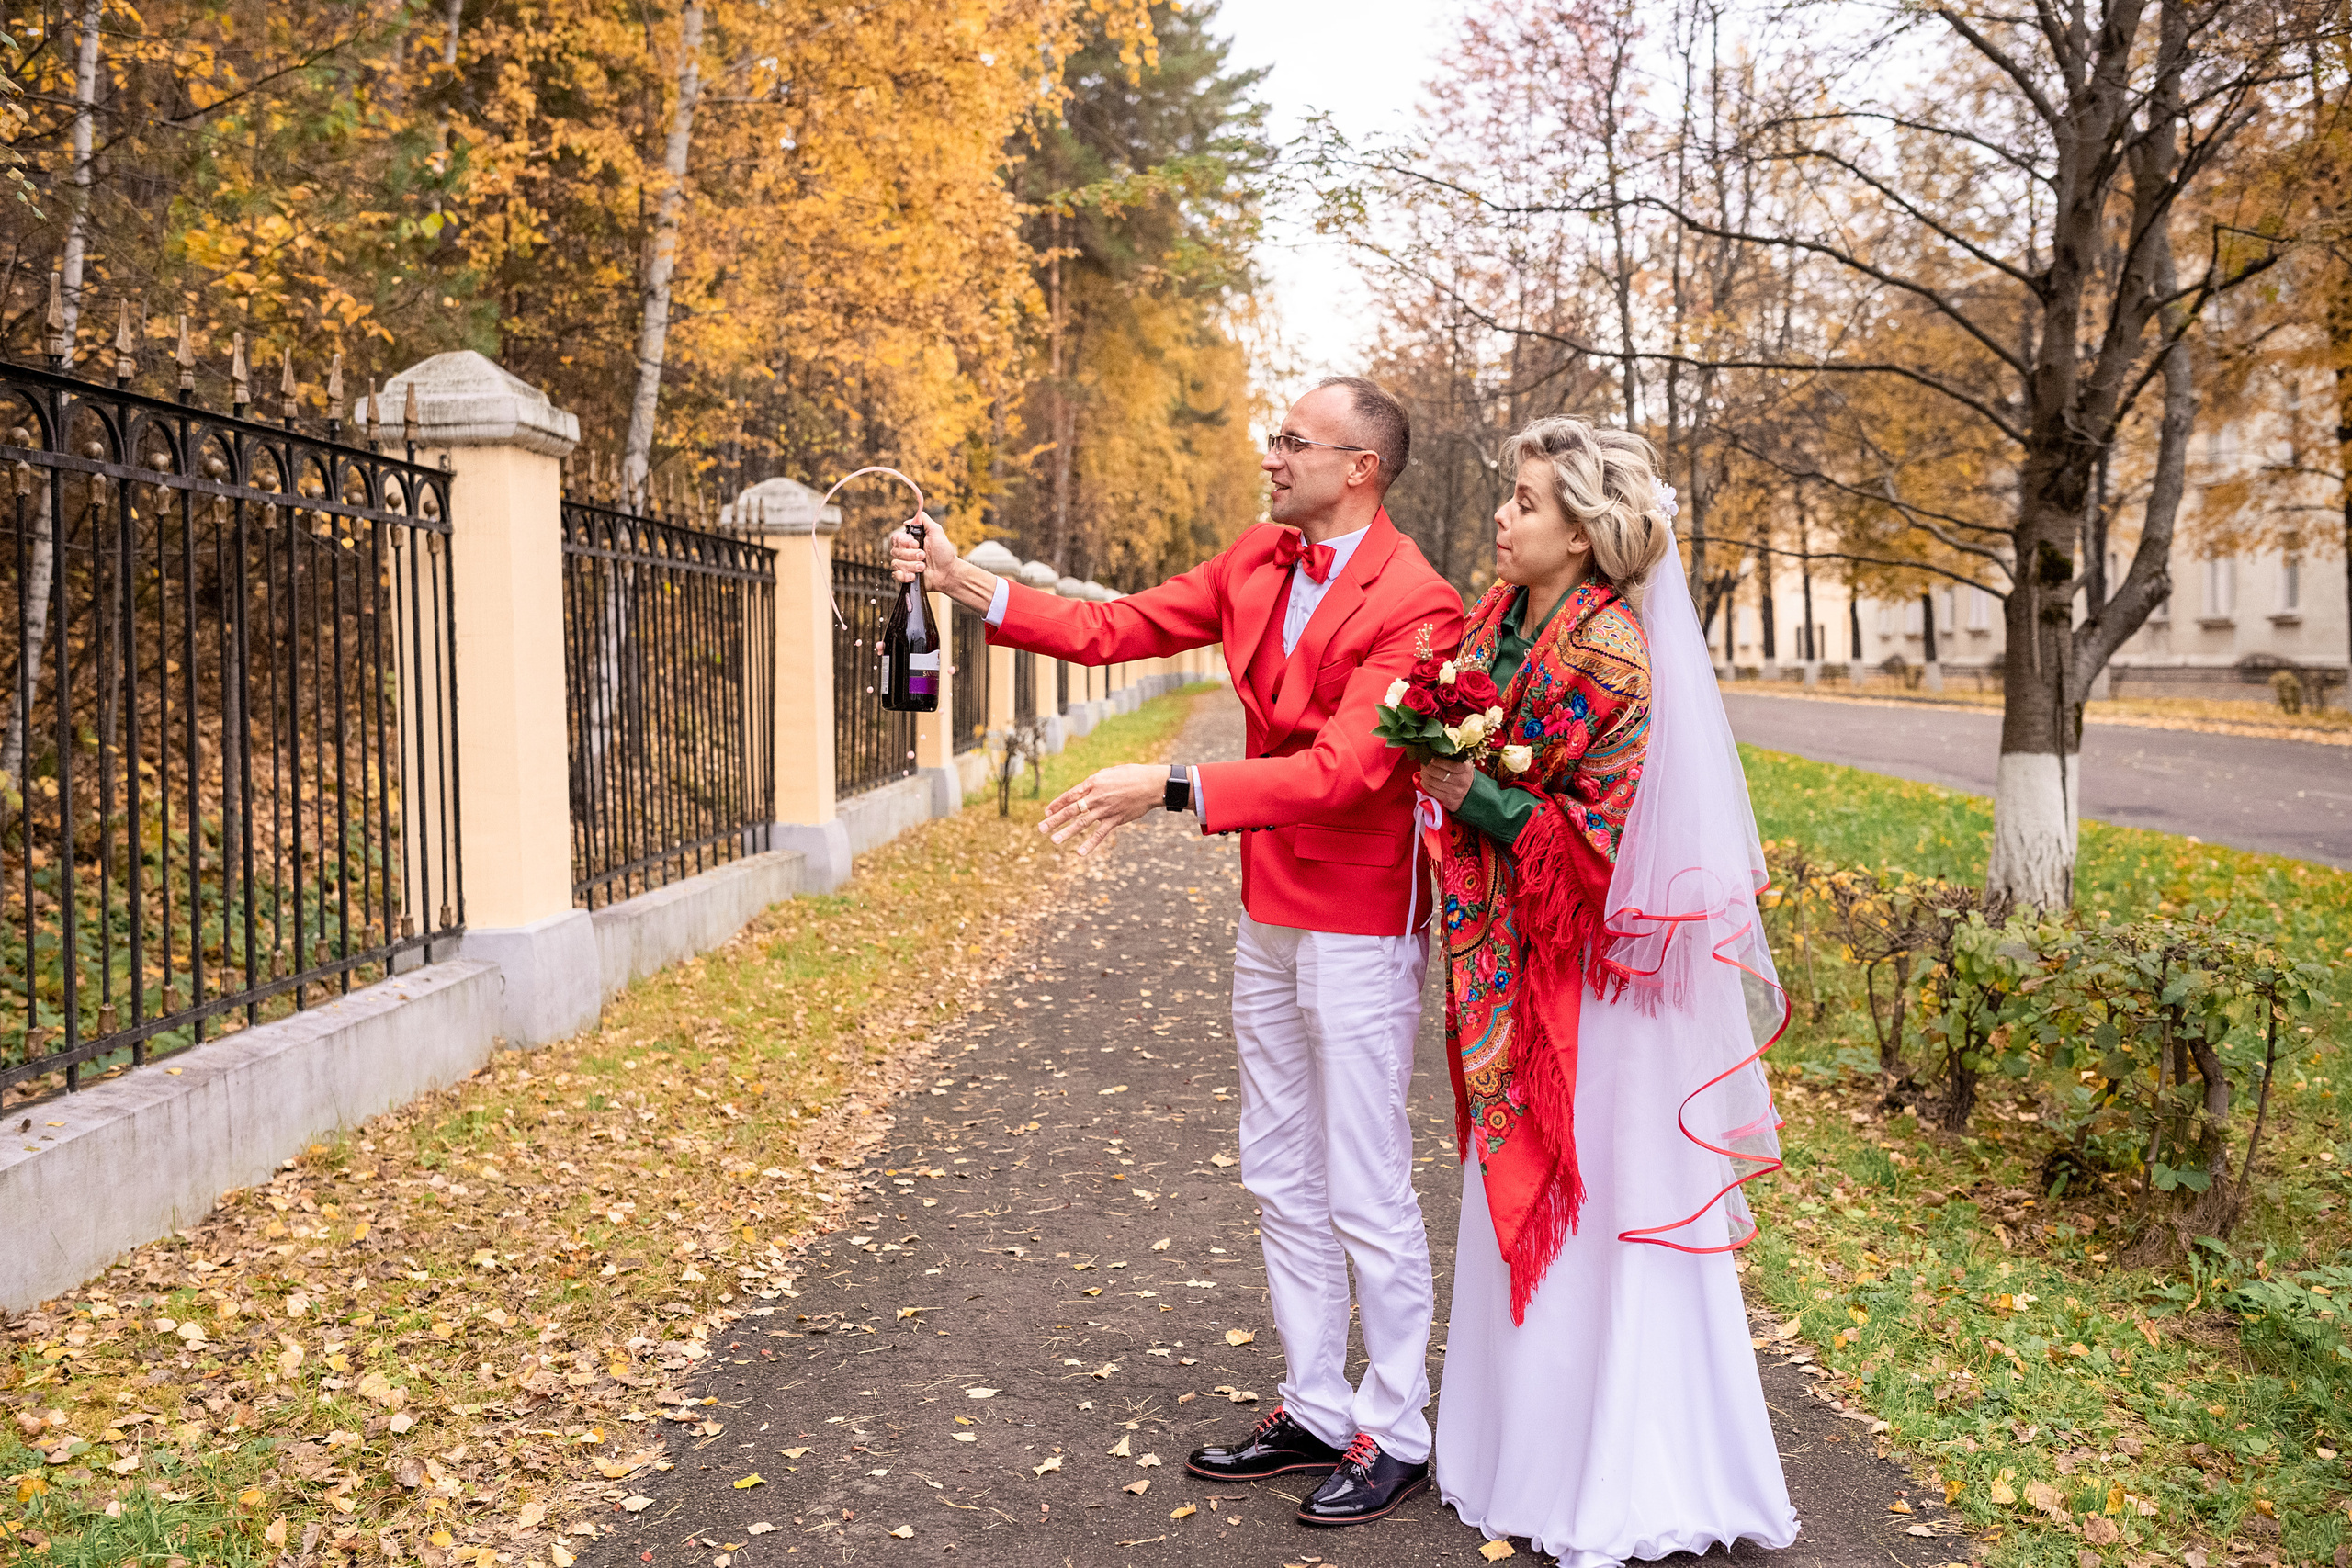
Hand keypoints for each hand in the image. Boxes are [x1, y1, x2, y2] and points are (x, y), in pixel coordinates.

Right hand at [888, 514, 962, 583]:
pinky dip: (904, 575)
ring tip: (923, 567)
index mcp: (910, 541)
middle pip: (895, 551)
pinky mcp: (906, 576)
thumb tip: (907, 521)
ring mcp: (905, 565)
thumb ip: (923, 520)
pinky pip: (895, 575)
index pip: (896, 538)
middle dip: (910, 554)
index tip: (916, 544)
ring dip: (911, 565)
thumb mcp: (936, 531)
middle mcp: (906, 552)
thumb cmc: (944, 553)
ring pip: (895, 563)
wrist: (948, 572)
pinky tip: (914, 576)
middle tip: (923, 555)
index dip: (904, 542)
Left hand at [1039, 763, 1167, 855]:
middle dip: (1055, 819)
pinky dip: (1090, 844)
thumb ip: (1094, 783)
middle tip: (1041, 828)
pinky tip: (1080, 852)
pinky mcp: (1115, 820)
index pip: (1070, 795)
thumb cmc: (1131, 775)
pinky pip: (1100, 834)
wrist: (1151, 784)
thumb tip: (1083, 790)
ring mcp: (1105, 810)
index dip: (1057, 804)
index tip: (1046, 811)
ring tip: (1054, 840)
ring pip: (1082, 823)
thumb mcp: (1109, 774)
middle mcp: (1096, 797)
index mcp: (1093, 783)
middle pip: (1071, 810)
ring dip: (1067, 832)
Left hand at [1419, 756, 1473, 810]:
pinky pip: (1432, 791)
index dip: (1438, 761)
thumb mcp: (1462, 764)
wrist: (1469, 792)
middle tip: (1423, 764)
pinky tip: (1424, 781)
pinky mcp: (1448, 799)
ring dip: (1424, 775)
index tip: (1430, 758)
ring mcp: (1455, 791)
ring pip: (1433, 782)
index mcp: (1466, 769)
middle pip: (1439, 773)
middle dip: (1427, 768)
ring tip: (1423, 771)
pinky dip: (1425, 785)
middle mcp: (1462, 780)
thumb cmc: (1462, 774)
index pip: (1450, 765)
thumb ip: (1451, 758)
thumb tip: (1433, 752)